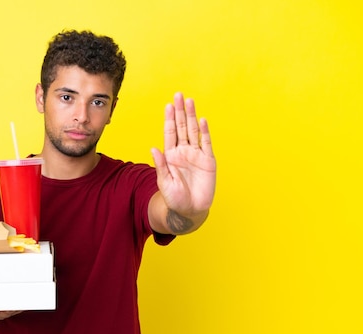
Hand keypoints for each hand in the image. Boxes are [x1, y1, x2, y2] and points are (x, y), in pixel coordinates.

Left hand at [151, 92, 215, 218]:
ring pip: (194, 131)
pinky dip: (205, 132)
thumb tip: (154, 149)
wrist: (190, 210)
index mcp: (171, 155)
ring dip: (192, 116)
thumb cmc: (174, 198)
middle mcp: (183, 152)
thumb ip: (161, 165)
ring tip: (190, 101)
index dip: (169, 119)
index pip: (170, 133)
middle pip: (182, 127)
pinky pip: (206, 144)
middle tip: (179, 95)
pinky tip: (203, 120)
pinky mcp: (208, 161)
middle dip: (180, 112)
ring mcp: (196, 155)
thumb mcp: (164, 182)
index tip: (168, 105)